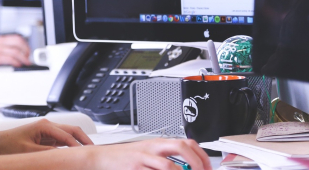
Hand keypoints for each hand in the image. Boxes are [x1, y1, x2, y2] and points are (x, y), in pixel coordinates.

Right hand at [0, 35, 30, 66]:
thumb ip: (0, 46)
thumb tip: (9, 50)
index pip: (16, 38)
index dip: (24, 44)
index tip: (27, 49)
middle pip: (19, 43)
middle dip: (26, 50)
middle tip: (28, 56)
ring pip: (16, 52)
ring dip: (24, 58)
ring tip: (26, 62)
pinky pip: (10, 59)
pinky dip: (16, 62)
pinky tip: (18, 65)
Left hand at [0, 118, 93, 153]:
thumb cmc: (8, 145)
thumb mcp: (28, 152)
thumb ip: (47, 153)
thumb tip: (64, 156)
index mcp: (44, 126)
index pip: (68, 137)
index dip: (79, 147)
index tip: (87, 156)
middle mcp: (47, 126)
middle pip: (72, 130)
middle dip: (85, 140)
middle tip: (95, 151)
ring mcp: (47, 131)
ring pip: (69, 134)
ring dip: (79, 142)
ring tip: (89, 153)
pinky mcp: (45, 137)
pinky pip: (62, 141)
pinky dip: (71, 146)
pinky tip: (75, 154)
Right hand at [88, 138, 211, 169]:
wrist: (100, 158)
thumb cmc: (124, 158)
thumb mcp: (146, 153)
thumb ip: (164, 158)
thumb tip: (185, 168)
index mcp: (158, 143)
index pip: (186, 142)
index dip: (201, 156)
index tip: (208, 169)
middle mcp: (152, 148)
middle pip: (181, 147)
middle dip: (197, 162)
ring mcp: (143, 158)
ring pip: (169, 165)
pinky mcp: (134, 167)